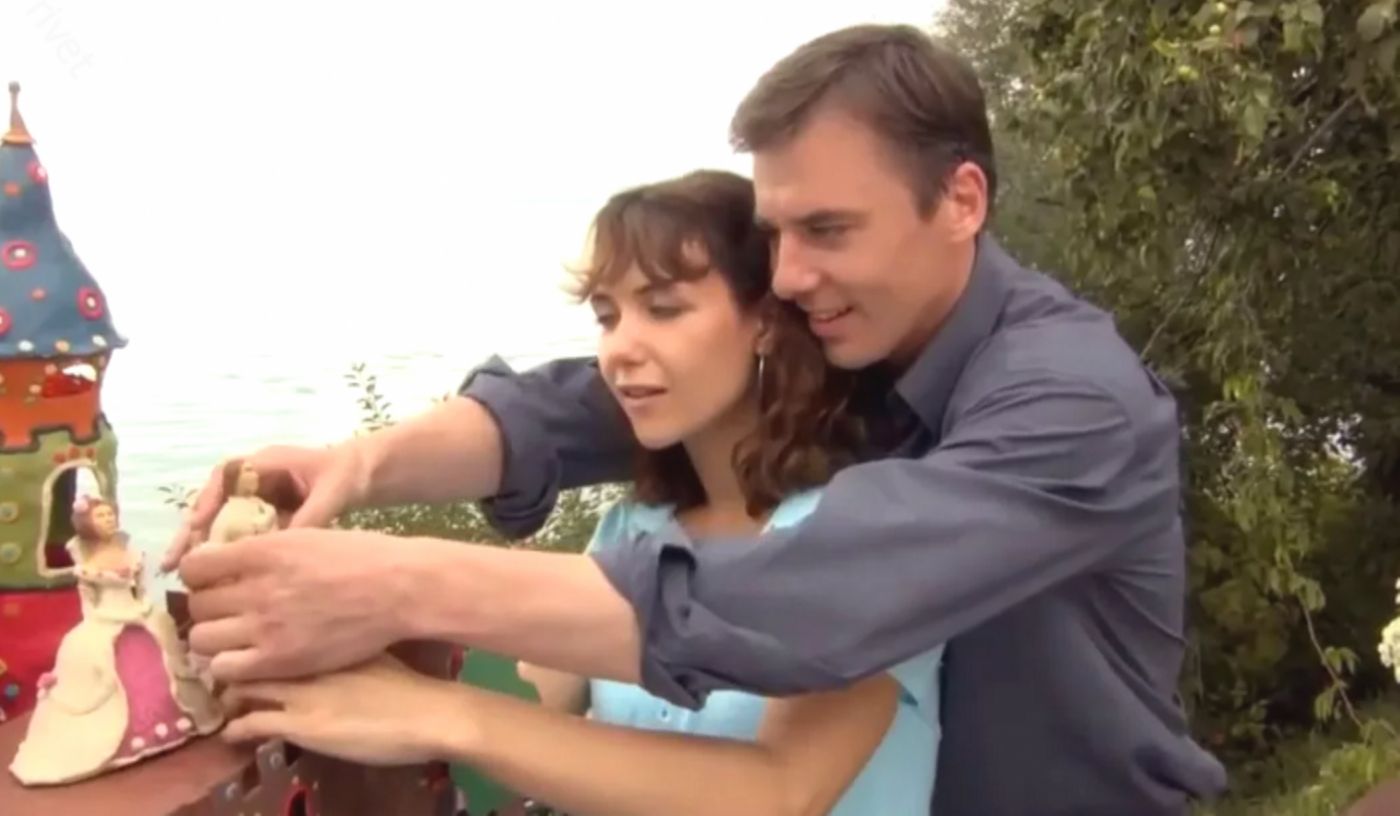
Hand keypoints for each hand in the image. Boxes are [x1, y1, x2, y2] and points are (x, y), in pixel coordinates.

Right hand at [161, 444, 367, 572]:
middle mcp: (251, 480)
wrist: (363, 477)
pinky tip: (214, 582)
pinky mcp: (261, 519)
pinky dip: (225, 556)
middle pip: (211, 504)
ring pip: (219, 523)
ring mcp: (254, 500)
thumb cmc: (345, 475)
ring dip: (202, 548)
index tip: (195, 527)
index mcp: (264, 463)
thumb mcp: (331, 492)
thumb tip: (286, 546)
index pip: (223, 478)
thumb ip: (311, 515)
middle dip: (191, 533)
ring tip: (183, 577)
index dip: (206, 502)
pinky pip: (236, 537)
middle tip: (172, 563)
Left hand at [179, 527, 416, 682]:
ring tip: (233, 638)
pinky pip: (225, 669)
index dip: (198, 574)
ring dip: (213, 638)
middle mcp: (256, 588)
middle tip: (226, 611)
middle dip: (207, 607)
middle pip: (196, 604)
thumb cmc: (363, 557)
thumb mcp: (308, 536)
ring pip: (202, 639)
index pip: (195, 565)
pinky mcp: (280, 661)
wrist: (400, 589)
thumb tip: (232, 559)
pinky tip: (247, 659)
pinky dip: (229, 665)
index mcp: (263, 551)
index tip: (212, 580)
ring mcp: (266, 627)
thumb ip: (266, 550)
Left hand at [220, 653, 465, 765]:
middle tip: (224, 676)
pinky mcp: (301, 724)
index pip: (267, 624)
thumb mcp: (368, 650)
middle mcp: (305, 657)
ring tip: (229, 706)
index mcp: (322, 634)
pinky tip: (236, 734)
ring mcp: (301, 690)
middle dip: (227, 663)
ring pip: (238, 686)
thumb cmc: (409, 682)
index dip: (246, 633)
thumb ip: (338, 643)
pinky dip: (236, 730)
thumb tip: (322, 640)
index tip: (239, 644)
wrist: (430, 713)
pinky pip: (249, 724)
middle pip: (244, 650)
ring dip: (228, 698)